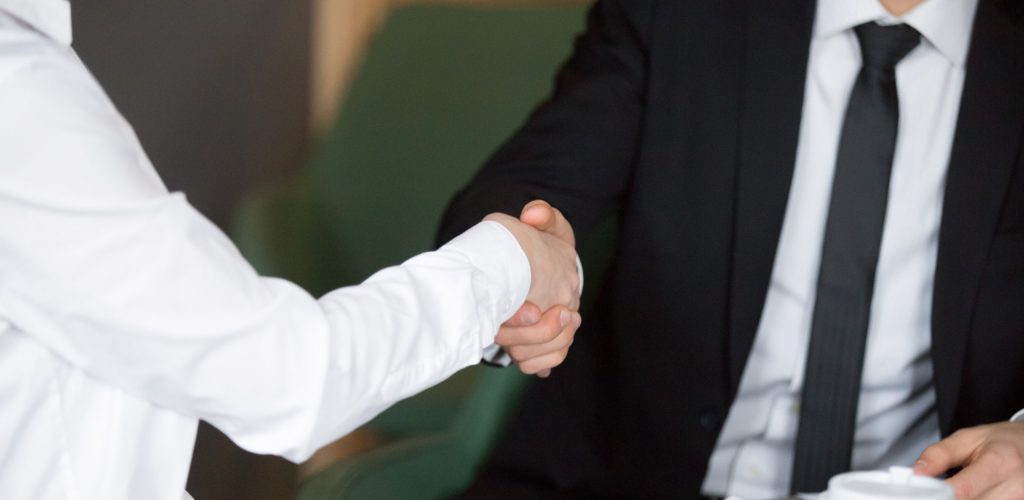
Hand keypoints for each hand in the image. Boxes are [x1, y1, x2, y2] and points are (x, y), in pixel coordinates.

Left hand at [491, 200, 580, 376]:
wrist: (533, 262)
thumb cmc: (534, 241)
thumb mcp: (540, 223)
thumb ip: (541, 214)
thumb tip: (533, 214)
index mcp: (566, 280)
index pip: (556, 313)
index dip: (526, 319)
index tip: (512, 311)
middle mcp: (570, 306)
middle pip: (548, 338)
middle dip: (516, 335)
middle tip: (495, 326)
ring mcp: (563, 328)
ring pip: (549, 355)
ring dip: (521, 349)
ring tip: (501, 336)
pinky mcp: (552, 344)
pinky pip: (546, 365)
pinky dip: (530, 362)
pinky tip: (515, 352)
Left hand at [913, 421, 1023, 498]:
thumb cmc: (1004, 442)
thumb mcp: (968, 438)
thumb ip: (939, 455)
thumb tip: (916, 473)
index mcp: (1000, 463)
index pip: (963, 492)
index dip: (938, 496)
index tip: (921, 493)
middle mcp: (1016, 487)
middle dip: (947, 499)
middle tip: (937, 491)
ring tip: (955, 491)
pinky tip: (973, 495)